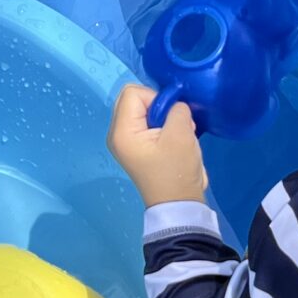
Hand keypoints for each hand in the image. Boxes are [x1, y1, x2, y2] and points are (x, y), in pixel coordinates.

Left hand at [107, 83, 208, 206]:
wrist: (179, 204)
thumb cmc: (177, 170)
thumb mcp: (181, 133)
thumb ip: (176, 108)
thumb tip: (174, 105)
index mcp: (122, 131)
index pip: (132, 92)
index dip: (156, 97)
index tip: (171, 117)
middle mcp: (117, 134)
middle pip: (134, 99)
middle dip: (159, 106)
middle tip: (174, 124)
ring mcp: (125, 141)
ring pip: (142, 111)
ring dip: (163, 117)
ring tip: (176, 135)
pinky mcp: (136, 147)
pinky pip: (146, 123)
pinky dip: (161, 126)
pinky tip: (172, 141)